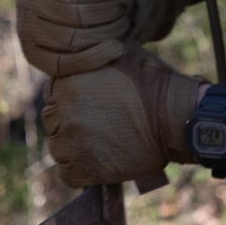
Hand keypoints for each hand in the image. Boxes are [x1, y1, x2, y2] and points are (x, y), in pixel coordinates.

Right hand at [16, 0, 134, 77]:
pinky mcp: (34, 54)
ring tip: (120, 24)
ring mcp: (27, 28)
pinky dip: (97, 57)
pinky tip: (116, 47)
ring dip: (106, 33)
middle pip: (74, 12)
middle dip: (108, 11)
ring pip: (72, 39)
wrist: (93, 5)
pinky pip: (65, 64)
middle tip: (123, 9)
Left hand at [41, 46, 206, 186]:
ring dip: (72, 148)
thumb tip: (83, 49)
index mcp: (66, 85)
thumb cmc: (152, 84)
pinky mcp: (86, 171)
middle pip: (52, 124)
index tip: (87, 105)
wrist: (174, 119)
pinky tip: (95, 161)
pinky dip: (77, 171)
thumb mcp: (120, 51)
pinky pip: (67, 175)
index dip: (68, 101)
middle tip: (96, 124)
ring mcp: (74, 145)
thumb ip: (93, 53)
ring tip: (98, 142)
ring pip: (58, 150)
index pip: (50, 97)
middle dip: (69, 123)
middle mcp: (65, 116)